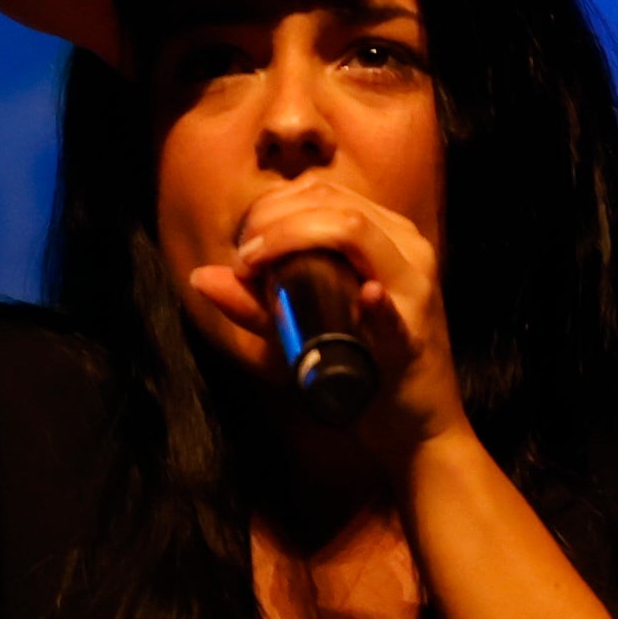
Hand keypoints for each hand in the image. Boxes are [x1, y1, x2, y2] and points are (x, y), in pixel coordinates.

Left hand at [185, 175, 471, 455]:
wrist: (412, 426)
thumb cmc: (356, 370)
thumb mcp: (300, 332)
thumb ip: (255, 305)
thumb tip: (201, 276)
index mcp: (383, 236)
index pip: (323, 192)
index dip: (273, 207)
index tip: (243, 246)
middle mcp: (406, 248)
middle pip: (335, 204)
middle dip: (275, 220)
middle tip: (245, 260)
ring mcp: (415, 287)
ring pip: (357, 232)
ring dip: (297, 238)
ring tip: (258, 267)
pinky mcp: (416, 334)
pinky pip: (395, 310)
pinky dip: (378, 305)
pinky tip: (366, 296)